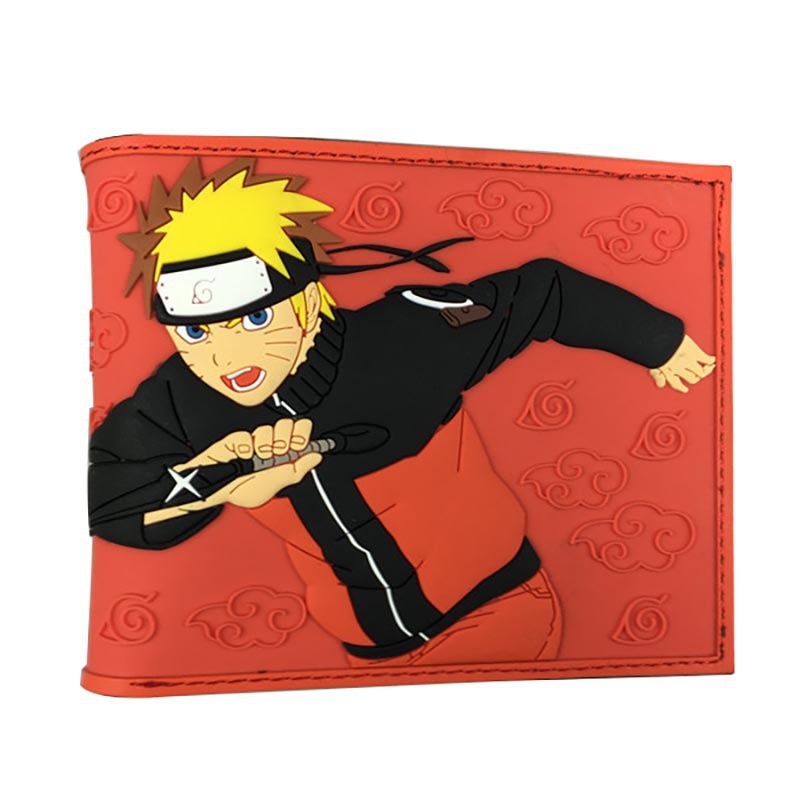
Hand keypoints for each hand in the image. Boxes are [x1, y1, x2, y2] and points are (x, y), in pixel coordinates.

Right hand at [176, 419, 320, 509]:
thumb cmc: (239, 490)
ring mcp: (256, 441)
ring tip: (258, 460)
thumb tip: (316, 456)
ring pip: (271, 430)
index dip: (303, 436)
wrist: (212, 488)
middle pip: (290, 425)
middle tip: (280, 452)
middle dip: (286, 439)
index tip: (301, 445)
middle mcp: (272, 448)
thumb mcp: (273, 487)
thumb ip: (295, 471)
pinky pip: (250, 436)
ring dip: (265, 448)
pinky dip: (246, 449)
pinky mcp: (240, 437)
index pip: (302, 436)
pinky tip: (242, 457)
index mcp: (284, 459)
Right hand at [649, 335, 715, 393]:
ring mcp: (688, 360)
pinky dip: (710, 360)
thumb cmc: (657, 349)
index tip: (684, 389)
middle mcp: (679, 366)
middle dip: (696, 379)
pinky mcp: (695, 352)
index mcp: (669, 370)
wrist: (664, 333)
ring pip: (701, 372)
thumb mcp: (652, 365)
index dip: (680, 387)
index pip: (676, 384)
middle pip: (692, 379)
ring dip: (706, 371)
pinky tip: (712, 360)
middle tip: (698, 377)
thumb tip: (661, 385)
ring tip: (710, 368)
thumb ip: (657, 377)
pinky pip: (706, 359)